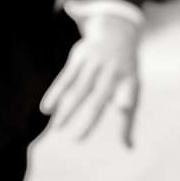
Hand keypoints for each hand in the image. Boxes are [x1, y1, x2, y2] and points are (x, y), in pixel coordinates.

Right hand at [40, 14, 141, 146]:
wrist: (116, 32)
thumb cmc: (125, 72)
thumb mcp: (132, 90)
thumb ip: (128, 120)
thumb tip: (128, 148)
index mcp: (128, 78)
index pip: (128, 91)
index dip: (126, 97)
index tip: (124, 107)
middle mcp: (111, 70)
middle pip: (98, 96)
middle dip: (87, 118)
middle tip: (76, 140)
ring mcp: (94, 62)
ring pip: (78, 89)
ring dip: (67, 108)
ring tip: (57, 128)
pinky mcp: (79, 57)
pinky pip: (65, 78)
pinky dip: (55, 93)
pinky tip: (46, 109)